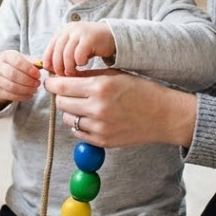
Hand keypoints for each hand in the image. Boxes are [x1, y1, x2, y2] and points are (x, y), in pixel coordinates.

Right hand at [0, 50, 42, 110]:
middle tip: (38, 83)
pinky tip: (30, 95)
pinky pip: (10, 95)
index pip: (17, 61)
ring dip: (26, 90)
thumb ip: (33, 62)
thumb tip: (44, 66)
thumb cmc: (15, 65)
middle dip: (28, 81)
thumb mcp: (23, 59)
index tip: (38, 75)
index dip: (29, 69)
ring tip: (35, 89)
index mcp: (7, 56)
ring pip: (11, 86)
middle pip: (13, 74)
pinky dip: (22, 97)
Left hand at [42, 21, 115, 75]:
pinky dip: (79, 62)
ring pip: (66, 54)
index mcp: (64, 31)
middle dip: (58, 66)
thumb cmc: (92, 46)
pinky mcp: (89, 38)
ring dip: (68, 66)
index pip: (50, 47)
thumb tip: (49, 69)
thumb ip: (63, 54)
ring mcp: (80, 32)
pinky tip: (84, 64)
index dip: (48, 61)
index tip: (50, 72)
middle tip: (62, 76)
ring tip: (72, 73)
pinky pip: (79, 54)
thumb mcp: (75, 47)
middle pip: (57, 51)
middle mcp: (70, 29)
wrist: (113, 36)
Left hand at [44, 69, 197, 148]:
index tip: (51, 81)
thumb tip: (63, 76)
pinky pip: (78, 133)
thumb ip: (88, 75)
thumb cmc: (141, 90)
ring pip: (68, 119)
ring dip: (71, 112)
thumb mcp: (116, 74)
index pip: (62, 86)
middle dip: (62, 96)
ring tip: (83, 105)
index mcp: (100, 87)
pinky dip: (80, 125)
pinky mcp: (103, 141)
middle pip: (62, 103)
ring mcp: (99, 127)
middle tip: (68, 92)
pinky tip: (91, 117)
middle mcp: (97, 108)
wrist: (163, 115)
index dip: (52, 83)